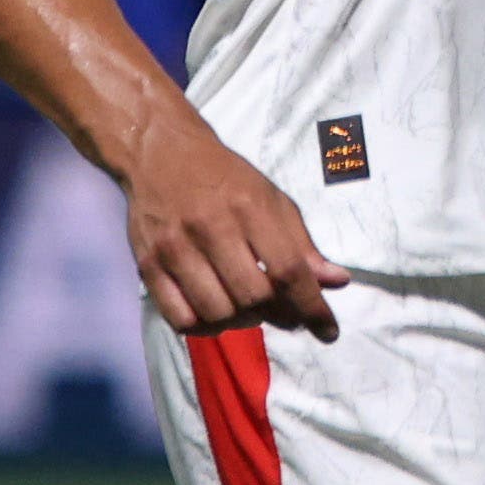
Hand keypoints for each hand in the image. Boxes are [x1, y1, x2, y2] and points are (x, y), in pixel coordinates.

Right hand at [123, 112, 347, 338]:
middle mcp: (210, 228)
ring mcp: (174, 248)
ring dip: (242, 323)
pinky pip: (180, 319)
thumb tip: (337, 282)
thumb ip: (302, 244)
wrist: (161, 153)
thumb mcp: (271, 198)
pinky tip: (217, 315)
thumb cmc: (225, 178)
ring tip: (251, 311)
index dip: (311, 307)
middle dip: (278, 316)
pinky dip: (205, 328)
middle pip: (253, 297)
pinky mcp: (147, 265)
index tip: (328, 331)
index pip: (287, 270)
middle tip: (285, 313)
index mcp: (249, 207)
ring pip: (217, 313)